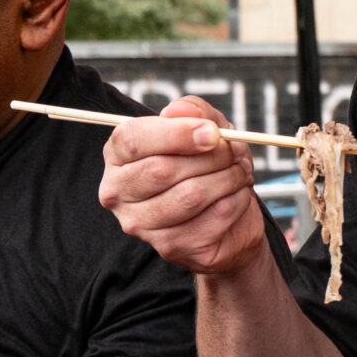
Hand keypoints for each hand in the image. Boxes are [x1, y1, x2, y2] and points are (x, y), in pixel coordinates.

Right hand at [96, 96, 266, 277]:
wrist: (227, 218)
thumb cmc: (207, 166)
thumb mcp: (205, 128)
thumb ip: (193, 111)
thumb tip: (178, 110)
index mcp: (118, 157)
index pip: (132, 140)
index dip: (175, 134)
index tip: (212, 132)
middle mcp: (118, 192)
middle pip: (160, 170)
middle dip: (209, 157)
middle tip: (233, 151)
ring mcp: (140, 224)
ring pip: (189, 196)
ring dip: (227, 178)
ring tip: (238, 172)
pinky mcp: (168, 246)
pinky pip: (211, 218)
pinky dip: (235, 201)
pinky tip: (237, 195)